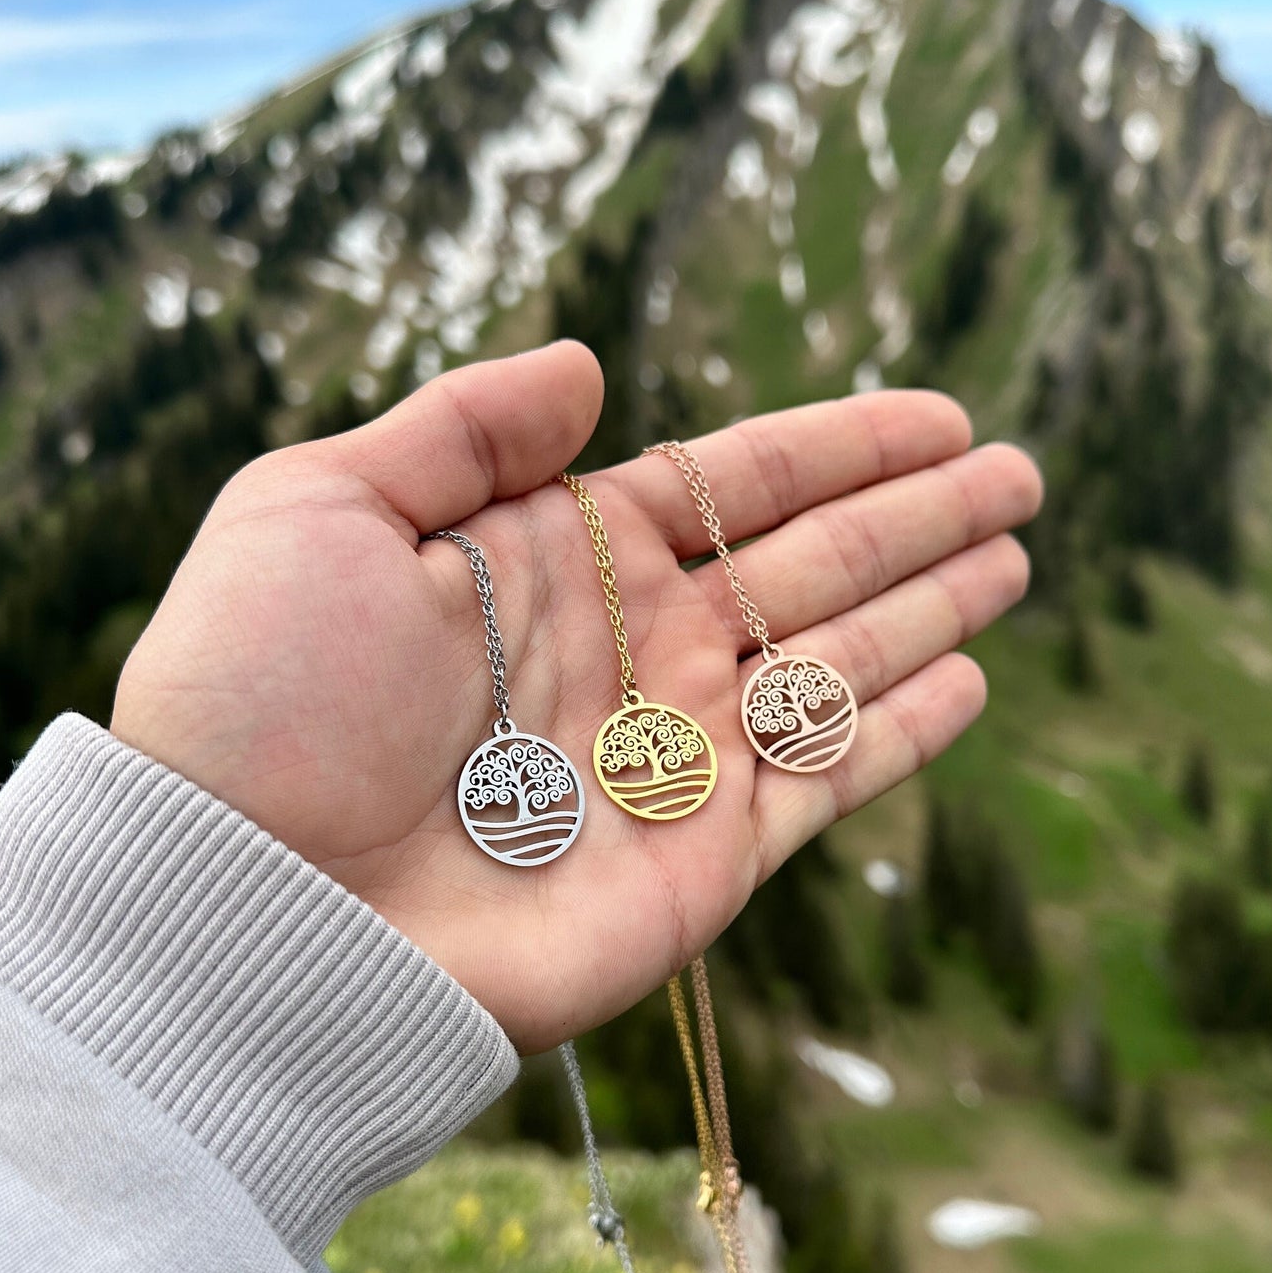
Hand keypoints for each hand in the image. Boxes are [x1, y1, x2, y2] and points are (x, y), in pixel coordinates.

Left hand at [112, 342, 1041, 1050]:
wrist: (256, 907)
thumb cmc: (262, 699)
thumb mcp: (324, 507)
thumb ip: (466, 428)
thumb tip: (588, 366)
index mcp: (557, 560)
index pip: (731, 485)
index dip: (837, 448)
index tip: (935, 418)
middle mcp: (633, 652)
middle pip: (809, 562)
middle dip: (916, 515)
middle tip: (1016, 470)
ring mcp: (676, 757)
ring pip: (840, 658)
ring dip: (931, 605)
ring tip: (1016, 553)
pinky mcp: (705, 859)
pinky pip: (830, 776)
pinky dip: (903, 729)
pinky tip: (969, 677)